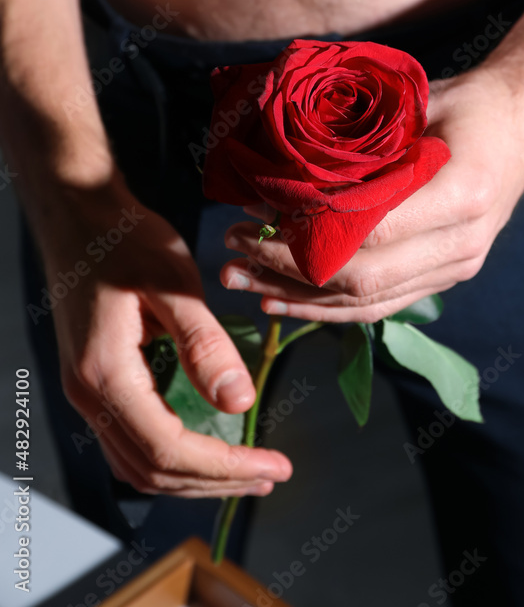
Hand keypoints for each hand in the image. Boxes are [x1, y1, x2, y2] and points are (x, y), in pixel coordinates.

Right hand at [44, 178, 292, 496]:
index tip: (274, 463)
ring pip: (139, 462)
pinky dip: (173, 453)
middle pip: (153, 469)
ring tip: (247, 468)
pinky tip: (208, 440)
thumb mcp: (173, 282)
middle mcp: (89, 394)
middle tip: (271, 474)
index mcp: (106, 374)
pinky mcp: (96, 379)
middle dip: (217, 480)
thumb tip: (240, 403)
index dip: (225, 465)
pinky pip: (132, 438)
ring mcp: (87, 389)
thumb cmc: (124, 238)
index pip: (169, 449)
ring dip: (195, 475)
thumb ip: (205, 345)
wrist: (79, 212)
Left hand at [220, 68, 523, 321]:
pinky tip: (283, 301)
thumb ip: (364, 139)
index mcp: (462, 193)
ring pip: (366, 303)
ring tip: (241, 281)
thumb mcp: (418, 103)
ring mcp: (457, 266)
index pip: (370, 229)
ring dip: (297, 297)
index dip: (306, 231)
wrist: (522, 124)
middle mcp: (463, 241)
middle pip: (362, 278)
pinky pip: (381, 306)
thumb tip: (280, 163)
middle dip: (288, 269)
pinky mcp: (445, 275)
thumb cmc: (466, 105)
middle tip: (232, 249)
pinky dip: (327, 309)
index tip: (256, 215)